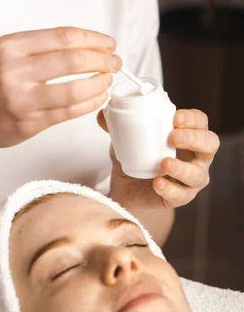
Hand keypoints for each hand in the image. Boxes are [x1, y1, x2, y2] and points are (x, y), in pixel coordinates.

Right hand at [0, 27, 120, 155]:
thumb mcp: (3, 53)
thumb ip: (38, 47)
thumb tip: (84, 44)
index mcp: (9, 46)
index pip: (63, 36)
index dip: (93, 38)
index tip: (108, 43)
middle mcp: (14, 70)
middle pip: (73, 59)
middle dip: (103, 59)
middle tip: (115, 62)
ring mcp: (21, 98)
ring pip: (75, 88)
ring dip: (100, 83)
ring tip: (108, 80)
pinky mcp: (29, 123)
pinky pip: (69, 112)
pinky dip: (90, 103)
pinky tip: (98, 98)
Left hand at [97, 108, 219, 209]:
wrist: (128, 188)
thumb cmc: (136, 155)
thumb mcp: (126, 137)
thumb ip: (116, 125)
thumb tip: (102, 114)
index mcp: (187, 135)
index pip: (201, 121)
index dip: (193, 119)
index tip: (175, 117)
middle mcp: (196, 156)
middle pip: (210, 144)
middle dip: (194, 138)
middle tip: (172, 137)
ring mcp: (191, 178)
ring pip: (199, 174)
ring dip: (182, 168)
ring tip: (164, 163)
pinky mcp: (181, 197)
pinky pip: (181, 195)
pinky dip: (170, 189)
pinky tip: (158, 183)